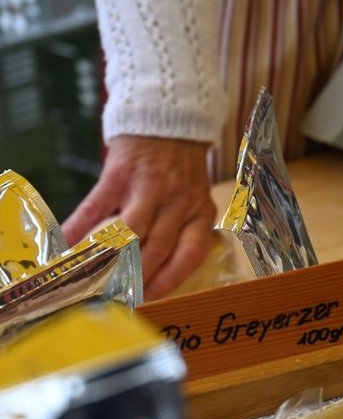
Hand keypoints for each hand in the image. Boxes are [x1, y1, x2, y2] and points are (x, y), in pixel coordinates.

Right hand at [63, 135, 216, 298]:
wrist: (166, 120)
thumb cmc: (178, 169)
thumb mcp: (193, 198)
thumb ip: (180, 229)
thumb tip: (154, 272)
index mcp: (200, 211)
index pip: (190, 254)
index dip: (170, 279)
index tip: (151, 299)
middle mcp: (179, 202)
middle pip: (158, 248)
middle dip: (137, 277)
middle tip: (118, 298)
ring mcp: (149, 187)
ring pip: (131, 231)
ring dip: (111, 258)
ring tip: (94, 280)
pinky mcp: (120, 174)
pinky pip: (97, 207)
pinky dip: (80, 228)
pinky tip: (66, 246)